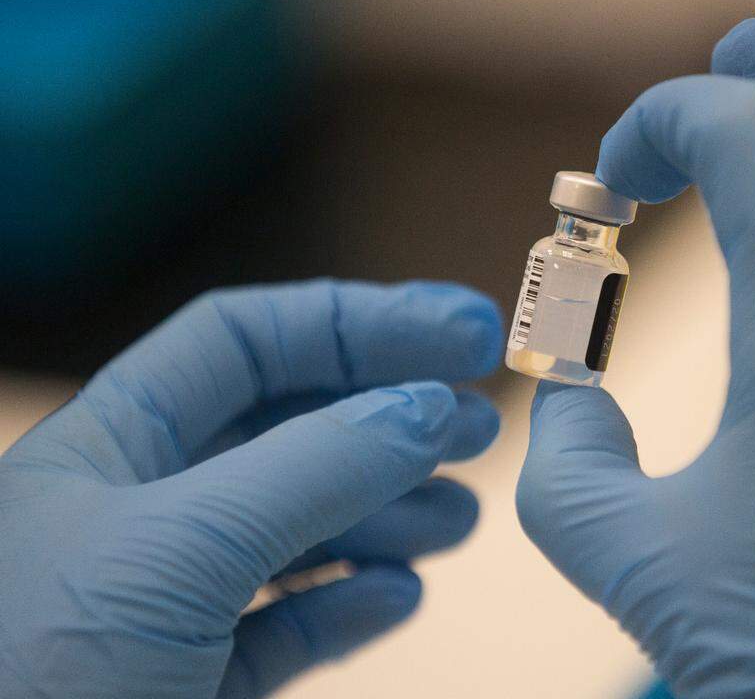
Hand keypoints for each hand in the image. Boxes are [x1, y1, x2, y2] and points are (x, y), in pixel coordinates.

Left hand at [0, 280, 502, 697]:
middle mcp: (141, 513)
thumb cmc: (25, 675)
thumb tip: (429, 409)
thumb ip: (312, 467)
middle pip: (289, 430)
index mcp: (110, 446)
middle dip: (391, 417)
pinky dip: (348, 605)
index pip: (246, 341)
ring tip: (460, 519)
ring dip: (389, 514)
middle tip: (480, 424)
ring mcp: (168, 605)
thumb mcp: (178, 546)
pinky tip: (397, 596)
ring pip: (300, 530)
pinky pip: (286, 627)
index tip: (461, 332)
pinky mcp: (191, 687)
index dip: (358, 322)